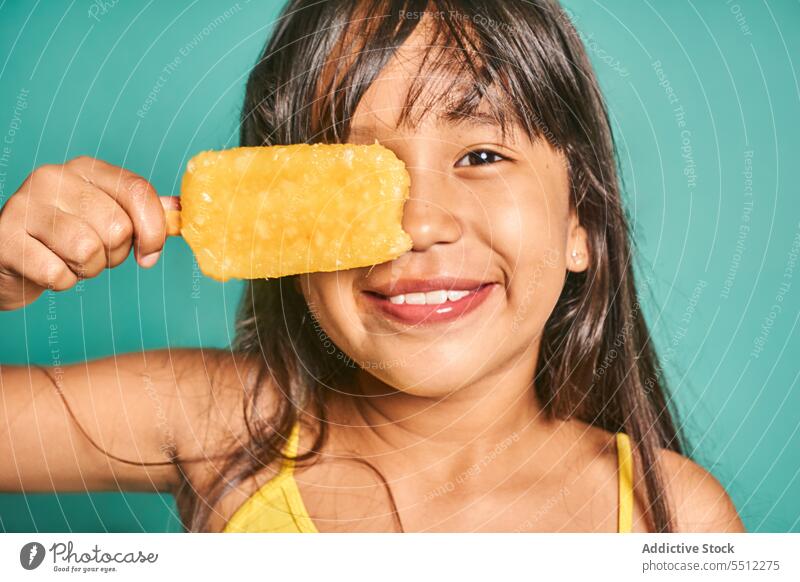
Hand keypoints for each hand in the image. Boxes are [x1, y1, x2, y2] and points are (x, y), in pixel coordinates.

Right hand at [0, 156, 174, 309]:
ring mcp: (25, 206)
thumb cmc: (66, 236)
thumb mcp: (105, 215)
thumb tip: (182, 210)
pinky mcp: (6, 239)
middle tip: (93, 252)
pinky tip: (47, 268)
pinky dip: (61, 282)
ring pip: (88, 251)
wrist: (8, 255)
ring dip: (87, 269)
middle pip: (118, 227)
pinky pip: (58, 274)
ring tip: (69, 259)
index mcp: (86, 168)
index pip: (138, 191)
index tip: (149, 254)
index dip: (153, 230)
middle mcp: (53, 178)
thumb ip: (143, 211)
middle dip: (114, 254)